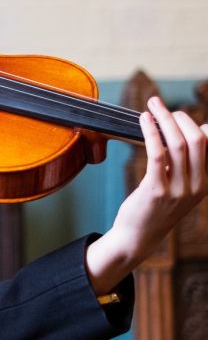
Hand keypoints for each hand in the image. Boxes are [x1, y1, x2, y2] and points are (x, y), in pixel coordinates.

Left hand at [86, 96, 207, 293]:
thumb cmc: (155, 206)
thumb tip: (201, 131)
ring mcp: (178, 189)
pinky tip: (143, 120)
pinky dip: (151, 132)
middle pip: (197, 140)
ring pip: (177, 144)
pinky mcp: (156, 190)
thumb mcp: (179, 185)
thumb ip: (188, 162)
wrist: (138, 236)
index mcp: (204, 183)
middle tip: (159, 103)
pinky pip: (157, 154)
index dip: (197, 124)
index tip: (178, 113)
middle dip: (178, 116)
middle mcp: (196, 186)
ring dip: (162, 119)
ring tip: (150, 105)